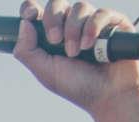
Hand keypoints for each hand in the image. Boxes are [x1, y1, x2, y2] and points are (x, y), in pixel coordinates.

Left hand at [13, 0, 138, 121]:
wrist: (110, 96)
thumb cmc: (78, 86)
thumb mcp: (45, 71)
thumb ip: (27, 50)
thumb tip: (23, 23)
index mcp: (52, 36)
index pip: (37, 12)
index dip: (30, 8)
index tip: (29, 16)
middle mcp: (72, 26)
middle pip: (57, 4)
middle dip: (53, 19)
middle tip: (55, 41)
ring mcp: (93, 23)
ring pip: (79, 7)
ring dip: (74, 29)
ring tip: (76, 52)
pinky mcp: (115, 24)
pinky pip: (101, 13)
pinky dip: (93, 27)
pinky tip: (90, 46)